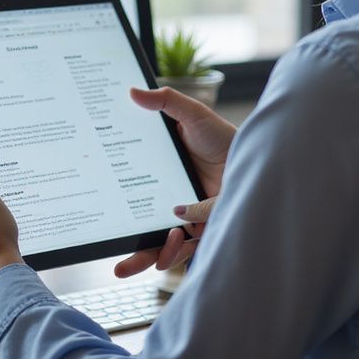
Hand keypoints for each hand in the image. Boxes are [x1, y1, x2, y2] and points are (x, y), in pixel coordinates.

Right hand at [113, 86, 235, 277]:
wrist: (256, 153)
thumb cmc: (224, 137)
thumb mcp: (192, 115)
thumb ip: (165, 102)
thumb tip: (132, 91)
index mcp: (161, 181)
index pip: (133, 200)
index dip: (119, 215)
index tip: (101, 223)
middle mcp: (173, 203)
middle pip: (148, 234)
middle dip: (133, 256)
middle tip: (117, 267)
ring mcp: (190, 219)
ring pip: (166, 248)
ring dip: (152, 255)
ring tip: (137, 260)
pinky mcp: (206, 228)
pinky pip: (187, 248)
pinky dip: (175, 249)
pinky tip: (174, 235)